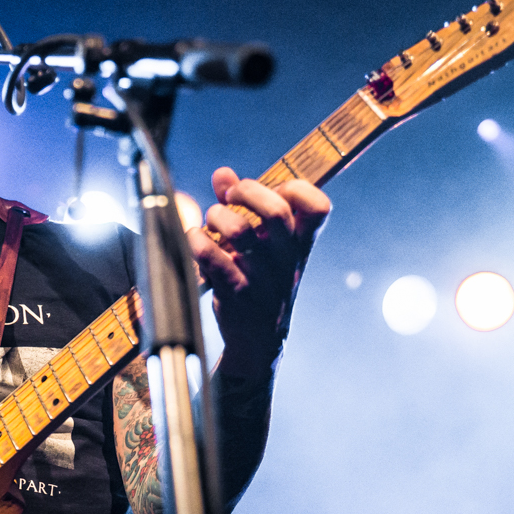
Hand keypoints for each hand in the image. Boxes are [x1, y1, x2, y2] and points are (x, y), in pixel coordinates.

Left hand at [188, 168, 330, 375]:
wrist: (259, 340)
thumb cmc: (258, 280)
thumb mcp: (261, 244)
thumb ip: (241, 205)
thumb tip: (223, 173)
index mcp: (300, 244)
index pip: (318, 207)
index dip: (296, 188)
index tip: (274, 189)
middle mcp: (286, 260)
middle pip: (277, 212)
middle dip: (247, 192)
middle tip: (231, 197)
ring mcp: (262, 278)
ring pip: (240, 231)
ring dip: (217, 217)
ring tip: (211, 222)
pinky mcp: (236, 294)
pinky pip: (213, 258)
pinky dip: (197, 241)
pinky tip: (195, 239)